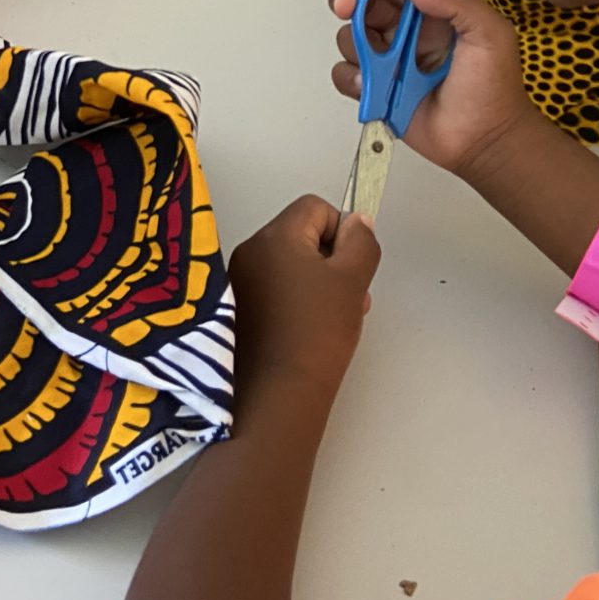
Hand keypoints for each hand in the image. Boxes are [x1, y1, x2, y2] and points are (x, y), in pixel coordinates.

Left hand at [229, 196, 380, 403]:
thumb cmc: (317, 334)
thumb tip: (357, 222)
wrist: (280, 392)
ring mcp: (239, 280)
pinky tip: (311, 330)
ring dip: (318, 282)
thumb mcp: (353, 280)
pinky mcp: (237, 308)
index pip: (314, 207)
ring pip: (290, 264)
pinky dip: (297, 300)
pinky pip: (274, 288)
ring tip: (334, 317)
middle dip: (332, 260)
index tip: (352, 266)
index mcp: (274, 236)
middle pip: (301, 234)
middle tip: (350, 295)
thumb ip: (361, 242)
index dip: (342, 230)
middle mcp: (249, 251)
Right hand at [330, 0, 534, 181]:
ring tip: (376, 63)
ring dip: (354, 43)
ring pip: (349, 38)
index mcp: (431, 15)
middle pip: (364, 5)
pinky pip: (345, 75)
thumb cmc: (493, 88)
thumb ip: (459, 2)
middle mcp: (404, 34)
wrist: (485, 141)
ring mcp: (387, 63)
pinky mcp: (374, 91)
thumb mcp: (491, 35)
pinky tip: (369, 86)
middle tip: (345, 5)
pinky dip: (350, 77)